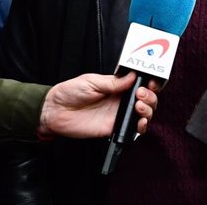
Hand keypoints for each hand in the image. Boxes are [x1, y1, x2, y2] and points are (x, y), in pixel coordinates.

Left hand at [37, 72, 158, 138]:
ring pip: (144, 113)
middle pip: (147, 98)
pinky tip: (140, 122)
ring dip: (148, 109)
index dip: (150, 82)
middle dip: (151, 96)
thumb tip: (132, 76)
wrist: (55, 111)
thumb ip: (113, 82)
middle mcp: (121, 100)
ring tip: (139, 106)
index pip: (140, 83)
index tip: (151, 81)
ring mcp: (119, 114)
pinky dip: (141, 126)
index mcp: (117, 86)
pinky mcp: (114, 128)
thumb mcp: (92, 81)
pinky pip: (133, 130)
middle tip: (142, 94)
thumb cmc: (70, 92)